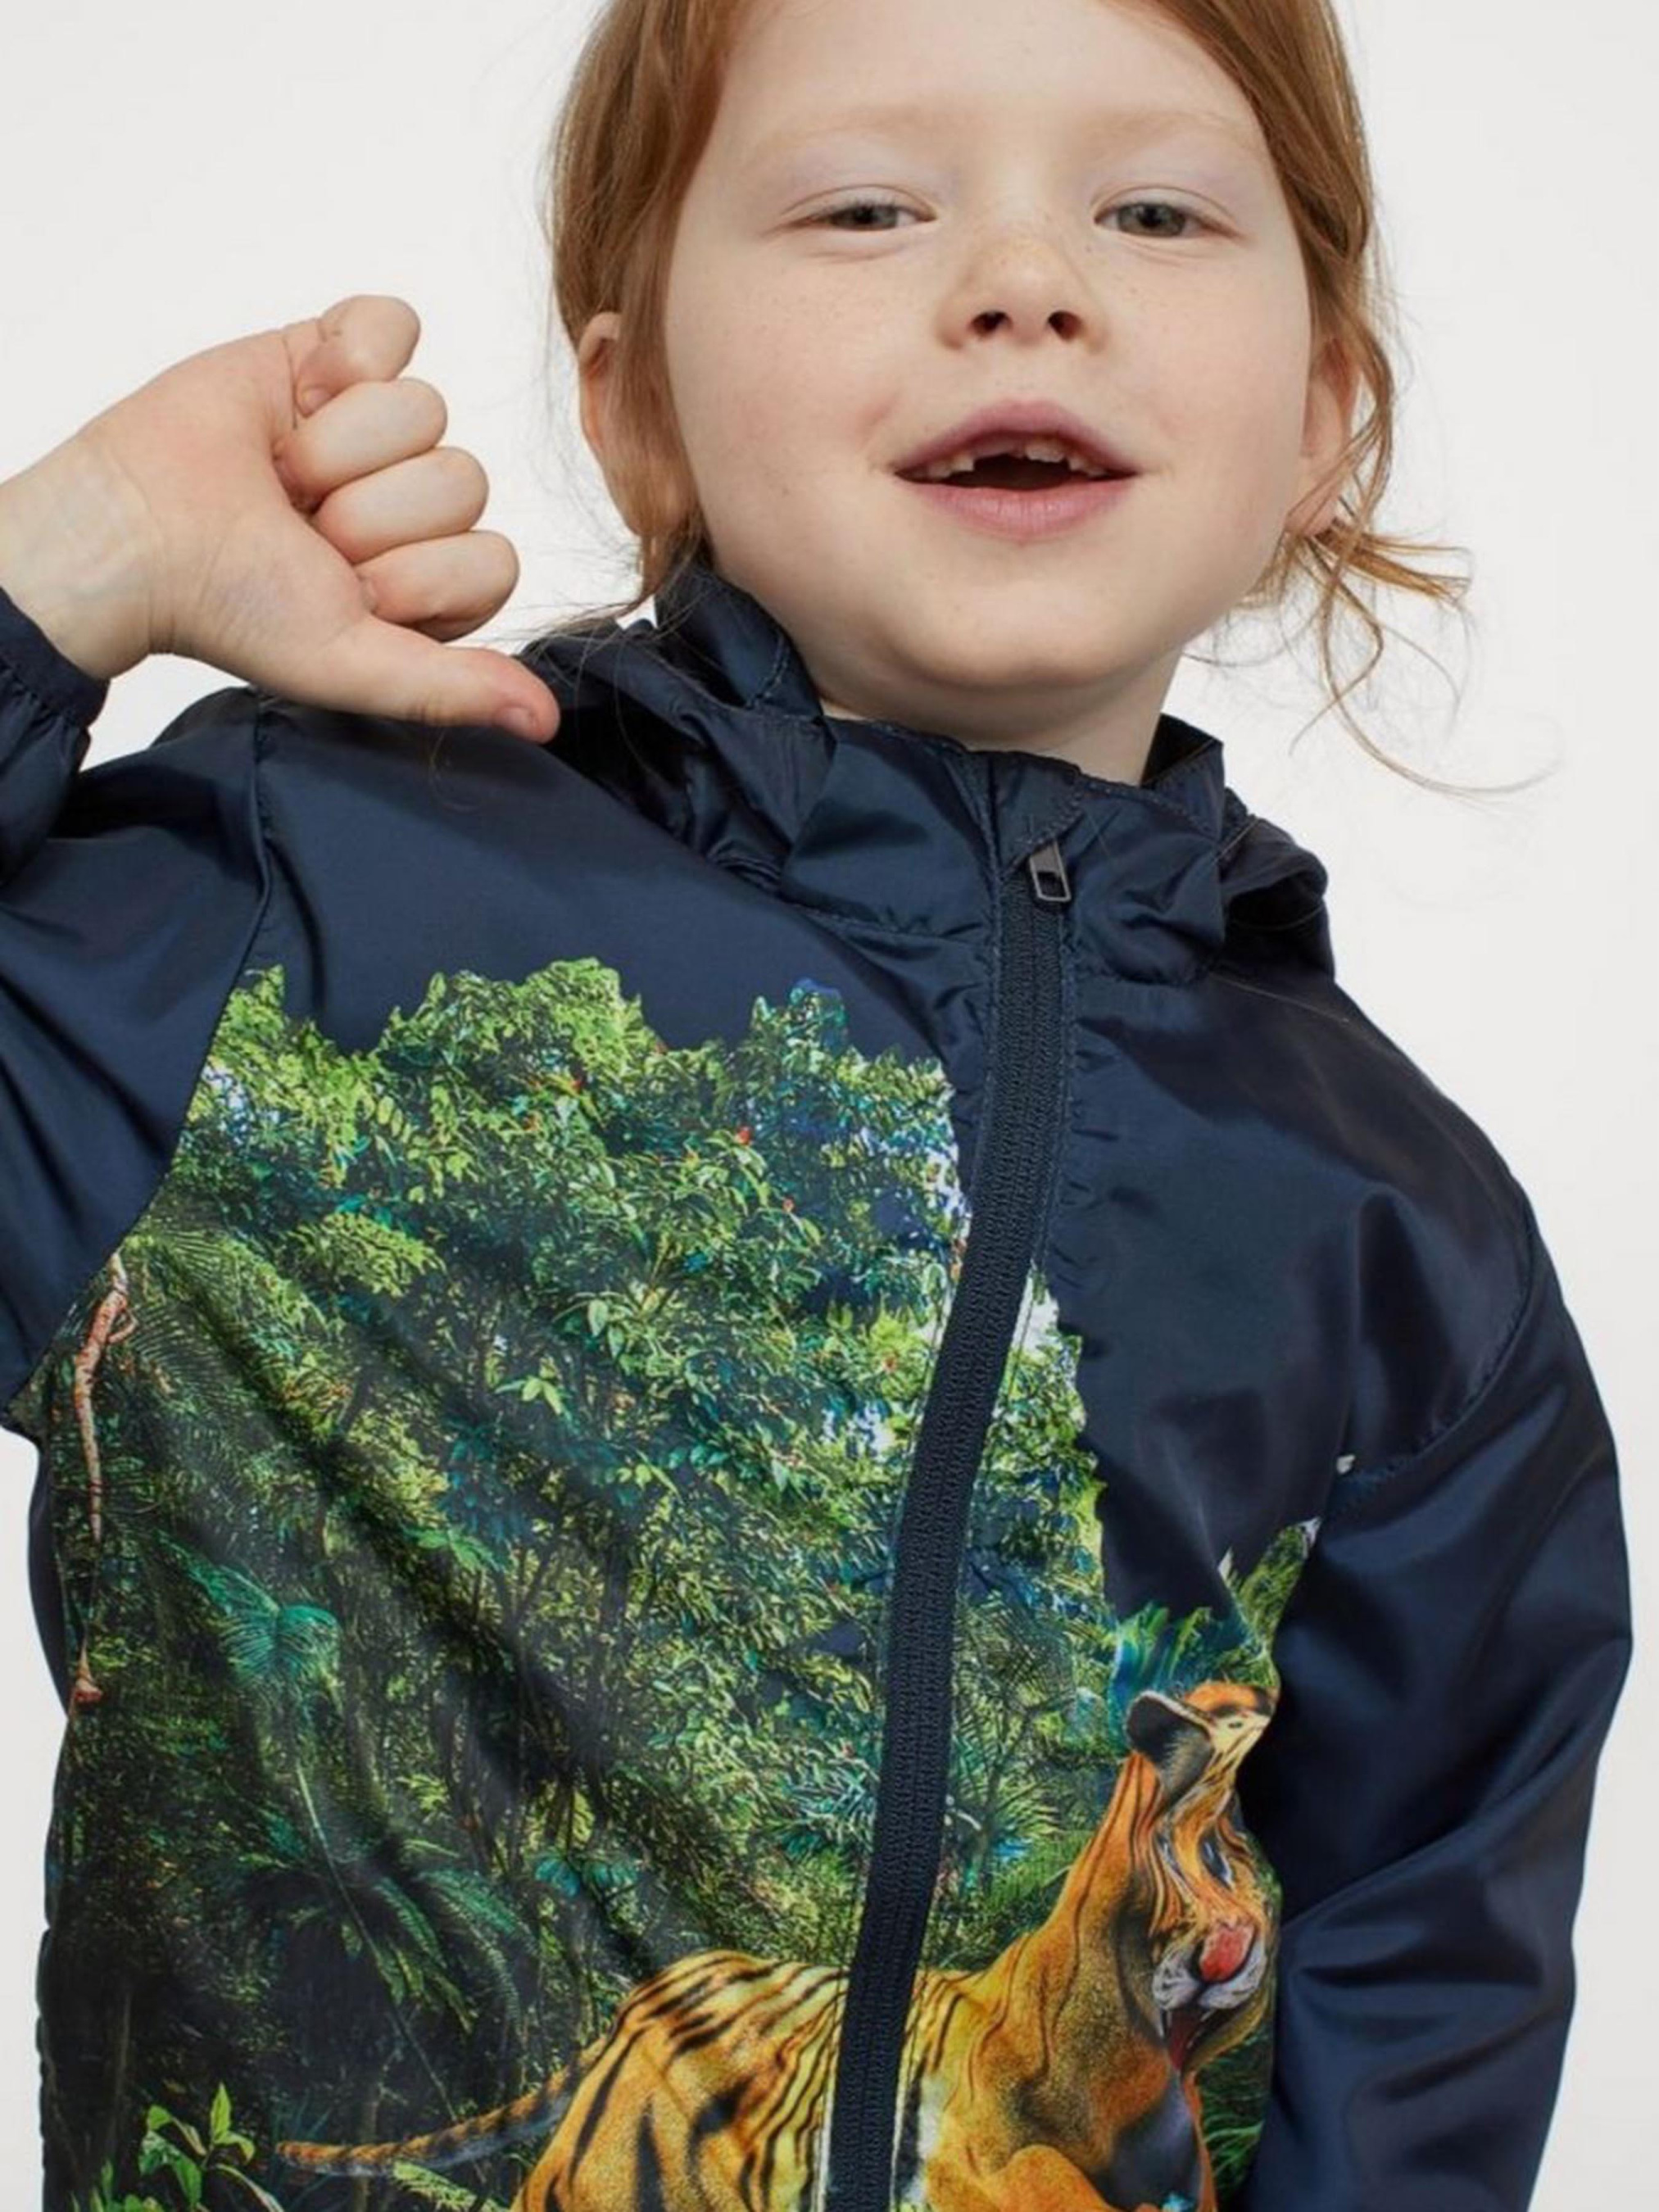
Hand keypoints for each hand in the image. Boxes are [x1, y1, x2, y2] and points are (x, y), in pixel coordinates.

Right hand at [67, 292, 558, 739]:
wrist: (134, 529)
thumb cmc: (231, 607)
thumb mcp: (348, 665)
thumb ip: (453, 689)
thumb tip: (547, 722)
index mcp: (432, 580)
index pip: (492, 559)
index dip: (415, 574)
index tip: (342, 587)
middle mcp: (415, 505)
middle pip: (463, 482)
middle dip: (369, 509)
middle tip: (299, 528)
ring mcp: (380, 427)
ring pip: (427, 409)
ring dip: (340, 445)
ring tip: (281, 475)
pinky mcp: (338, 351)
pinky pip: (394, 326)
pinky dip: (342, 357)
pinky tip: (296, 398)